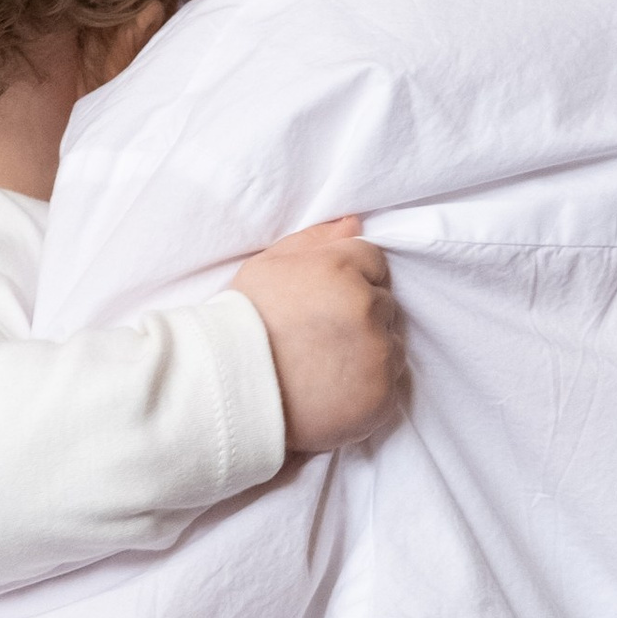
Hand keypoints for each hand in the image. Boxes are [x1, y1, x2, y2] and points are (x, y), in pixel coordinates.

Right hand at [232, 218, 401, 452]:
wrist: (226, 390)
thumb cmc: (242, 324)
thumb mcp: (268, 266)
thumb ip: (316, 240)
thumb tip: (355, 223)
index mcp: (341, 268)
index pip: (374, 261)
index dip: (347, 280)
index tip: (322, 301)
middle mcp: (366, 306)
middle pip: (383, 302)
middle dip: (358, 314)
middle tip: (319, 335)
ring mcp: (377, 353)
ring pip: (390, 342)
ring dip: (368, 350)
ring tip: (324, 364)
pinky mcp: (380, 394)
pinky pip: (390, 383)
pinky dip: (368, 386)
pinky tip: (333, 388)